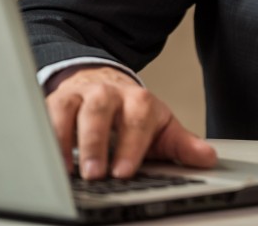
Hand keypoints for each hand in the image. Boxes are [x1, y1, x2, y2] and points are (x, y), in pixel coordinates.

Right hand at [46, 66, 215, 179]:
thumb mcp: (161, 128)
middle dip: (97, 143)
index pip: (138, 119)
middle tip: (96, 174)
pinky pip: (49, 112)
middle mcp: (110, 94)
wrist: (105, 82)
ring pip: (74, 109)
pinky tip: (49, 157)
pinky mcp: (58, 100)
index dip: (131, 146)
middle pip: (103, 111)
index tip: (124, 172)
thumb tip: (208, 158)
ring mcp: (83, 95)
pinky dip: (48, 135)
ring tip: (71, 171)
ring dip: (70, 139)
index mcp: (140, 101)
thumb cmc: (134, 115)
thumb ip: (182, 145)